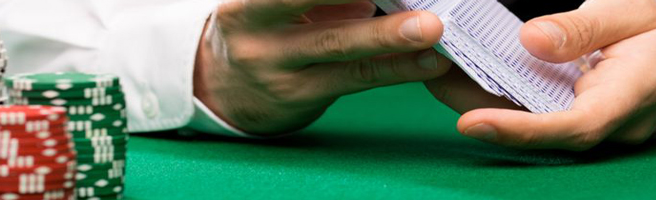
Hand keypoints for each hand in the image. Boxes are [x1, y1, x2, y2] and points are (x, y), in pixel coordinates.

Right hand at [194, 0, 451, 134]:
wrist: (221, 87)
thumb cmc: (261, 28)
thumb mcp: (273, 7)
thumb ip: (319, 0)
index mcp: (247, 8)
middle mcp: (259, 40)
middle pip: (325, 27)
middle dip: (377, 24)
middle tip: (425, 19)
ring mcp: (280, 74)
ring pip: (345, 57)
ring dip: (393, 46)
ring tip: (433, 36)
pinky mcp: (301, 98)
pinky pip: (356, 80)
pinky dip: (395, 70)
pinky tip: (426, 62)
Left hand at [425, 0, 655, 149]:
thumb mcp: (630, 11)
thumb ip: (581, 29)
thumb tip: (531, 42)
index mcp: (632, 96)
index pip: (575, 125)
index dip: (522, 129)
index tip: (473, 123)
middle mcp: (610, 125)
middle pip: (543, 132)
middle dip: (485, 111)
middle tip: (436, 77)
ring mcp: (592, 129)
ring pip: (534, 126)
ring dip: (483, 102)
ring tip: (439, 71)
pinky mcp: (575, 122)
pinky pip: (534, 116)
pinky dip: (498, 99)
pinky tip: (464, 76)